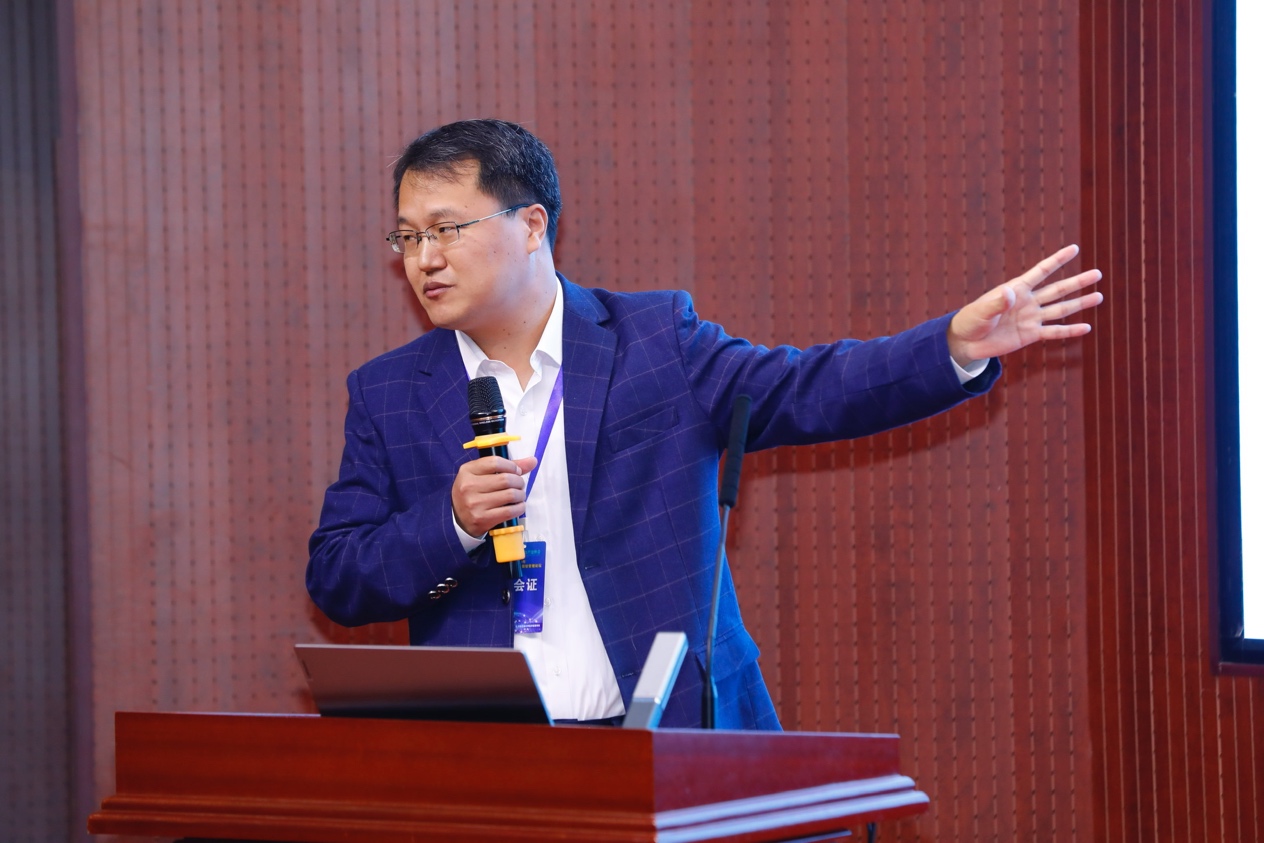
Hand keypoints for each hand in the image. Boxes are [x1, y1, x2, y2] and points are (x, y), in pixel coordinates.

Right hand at [451, 455, 537, 537]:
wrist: (459, 520)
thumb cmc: (473, 494)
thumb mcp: (481, 475)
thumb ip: (506, 466)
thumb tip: (532, 461)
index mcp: (467, 471)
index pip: (495, 462)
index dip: (511, 466)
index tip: (516, 471)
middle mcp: (468, 486)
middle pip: (505, 479)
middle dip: (519, 481)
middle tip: (519, 485)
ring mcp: (474, 504)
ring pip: (510, 495)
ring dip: (521, 495)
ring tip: (519, 496)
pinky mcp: (482, 519)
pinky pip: (510, 511)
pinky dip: (519, 508)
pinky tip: (518, 506)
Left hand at [947, 244, 1103, 366]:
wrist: (967, 341)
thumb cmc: (971, 320)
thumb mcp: (982, 310)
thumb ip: (997, 302)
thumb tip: (1011, 292)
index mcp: (1016, 289)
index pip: (1041, 272)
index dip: (1057, 260)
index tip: (1074, 249)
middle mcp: (1028, 301)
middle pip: (1057, 290)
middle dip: (1077, 282)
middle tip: (1097, 273)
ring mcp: (1031, 318)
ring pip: (1061, 309)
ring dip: (1080, 303)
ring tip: (1099, 296)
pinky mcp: (1030, 335)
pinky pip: (1053, 332)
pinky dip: (1069, 331)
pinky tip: (1086, 328)